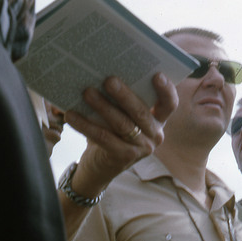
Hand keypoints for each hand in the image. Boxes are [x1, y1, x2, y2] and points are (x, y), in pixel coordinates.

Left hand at [63, 73, 177, 196]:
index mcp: (158, 120)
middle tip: (109, 80)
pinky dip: (86, 125)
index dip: (166, 90)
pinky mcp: (124, 158)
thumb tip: (102, 74)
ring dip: (103, 106)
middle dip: (124, 95)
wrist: (100, 167)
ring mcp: (141, 149)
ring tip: (87, 92)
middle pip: (141, 112)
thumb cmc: (111, 132)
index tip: (157, 75)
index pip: (169, 104)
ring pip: (122, 124)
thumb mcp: (121, 115)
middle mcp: (155, 135)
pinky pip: (104, 138)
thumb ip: (121, 100)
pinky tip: (71, 115)